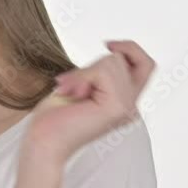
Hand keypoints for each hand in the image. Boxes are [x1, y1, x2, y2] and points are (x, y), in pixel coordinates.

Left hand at [21, 40, 154, 170]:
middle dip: (93, 65)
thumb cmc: (54, 118)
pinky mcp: (116, 107)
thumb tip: (114, 52)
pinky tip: (70, 93)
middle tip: (72, 87)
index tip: (107, 44)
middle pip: (125, 58)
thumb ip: (101, 73)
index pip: (145, 64)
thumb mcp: (81, 84)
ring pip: (113, 62)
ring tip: (70, 93)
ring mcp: (126, 107)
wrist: (42, 143)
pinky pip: (103, 71)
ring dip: (84, 72)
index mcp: (123, 102)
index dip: (130, 48)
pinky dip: (82, 77)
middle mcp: (130, 106)